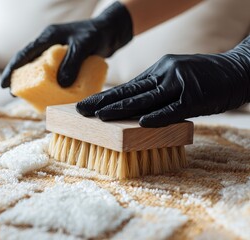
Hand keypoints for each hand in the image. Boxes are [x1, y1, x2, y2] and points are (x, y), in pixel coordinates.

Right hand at [1, 2, 132, 88]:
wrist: (111, 32)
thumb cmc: (97, 34)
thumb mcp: (83, 46)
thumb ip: (72, 63)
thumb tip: (61, 84)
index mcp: (48, 37)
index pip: (25, 54)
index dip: (13, 69)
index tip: (4, 84)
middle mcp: (50, 45)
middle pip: (30, 63)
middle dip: (21, 78)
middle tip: (15, 94)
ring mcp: (58, 53)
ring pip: (42, 70)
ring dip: (37, 83)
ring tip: (33, 97)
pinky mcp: (67, 60)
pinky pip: (56, 73)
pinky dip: (52, 83)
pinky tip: (53, 94)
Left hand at [76, 36, 249, 126]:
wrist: (238, 70)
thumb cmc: (204, 77)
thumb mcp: (175, 75)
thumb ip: (156, 88)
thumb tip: (135, 108)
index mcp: (158, 71)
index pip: (127, 87)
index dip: (105, 96)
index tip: (86, 105)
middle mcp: (165, 74)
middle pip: (130, 92)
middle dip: (103, 102)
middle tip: (81, 111)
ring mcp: (180, 85)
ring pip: (146, 99)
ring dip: (121, 109)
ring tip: (99, 117)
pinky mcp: (195, 97)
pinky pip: (174, 109)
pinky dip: (159, 116)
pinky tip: (142, 123)